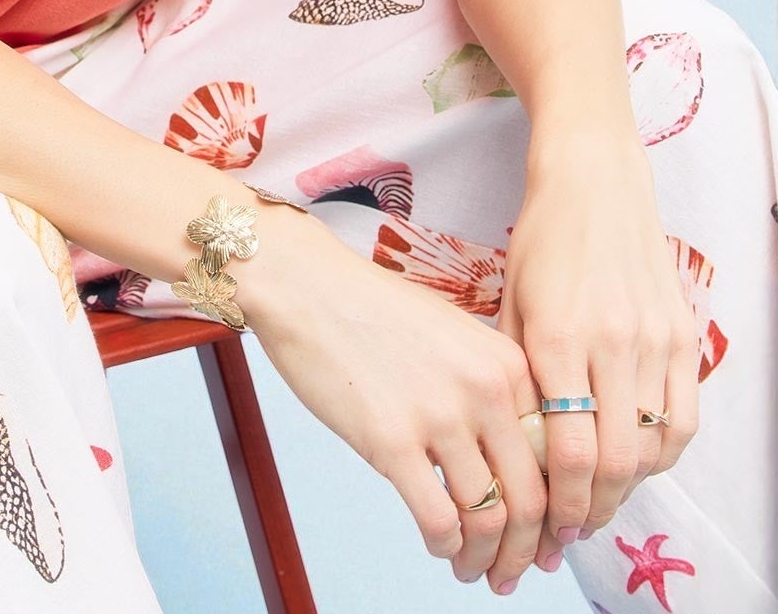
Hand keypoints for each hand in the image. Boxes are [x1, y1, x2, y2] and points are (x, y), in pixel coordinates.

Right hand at [245, 215, 551, 591]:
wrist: (307, 288)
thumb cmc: (373, 310)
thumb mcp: (454, 335)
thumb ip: (490, 388)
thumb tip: (510, 461)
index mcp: (506, 363)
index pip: (554, 457)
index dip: (553, 508)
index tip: (544, 535)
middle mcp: (485, 390)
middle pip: (531, 497)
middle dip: (527, 550)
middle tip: (515, 572)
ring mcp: (439, 416)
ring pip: (489, 518)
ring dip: (486, 559)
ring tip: (475, 571)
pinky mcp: (391, 441)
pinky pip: (439, 520)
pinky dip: (446, 547)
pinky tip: (440, 548)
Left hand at [500, 138, 700, 554]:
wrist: (594, 182)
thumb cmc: (541, 242)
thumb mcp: (509, 303)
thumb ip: (516, 376)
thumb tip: (513, 452)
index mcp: (557, 337)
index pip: (568, 451)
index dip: (560, 505)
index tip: (547, 529)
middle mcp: (611, 342)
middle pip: (615, 461)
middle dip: (592, 511)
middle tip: (571, 534)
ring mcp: (655, 340)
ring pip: (653, 447)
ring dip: (627, 489)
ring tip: (599, 503)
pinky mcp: (684, 336)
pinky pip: (684, 418)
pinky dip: (663, 453)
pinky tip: (637, 462)